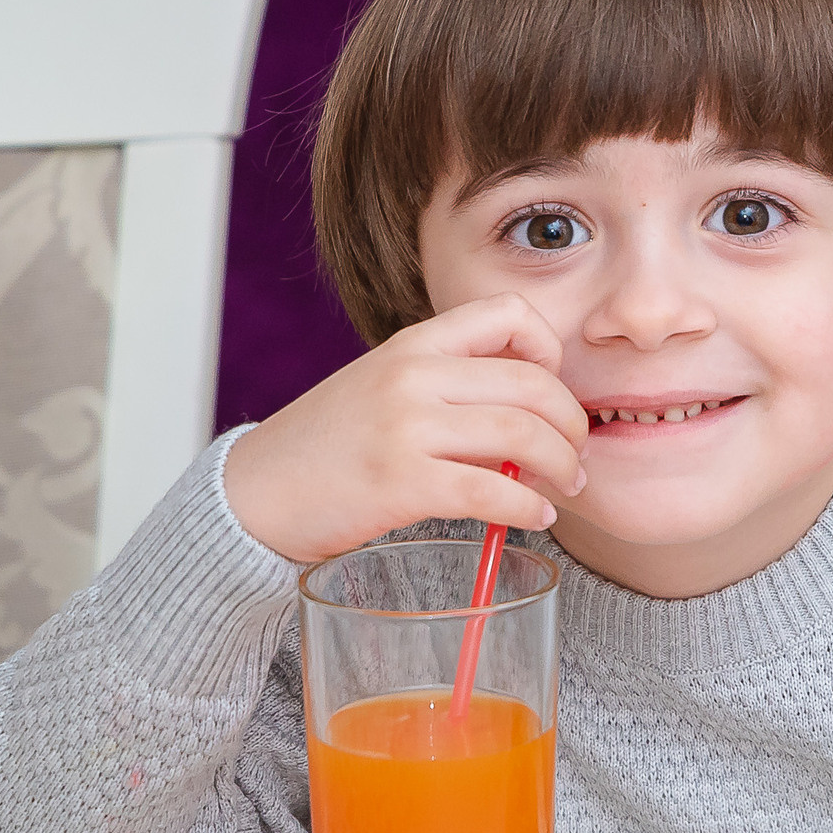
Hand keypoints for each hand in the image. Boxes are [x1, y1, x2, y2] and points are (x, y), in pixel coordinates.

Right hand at [222, 293, 588, 561]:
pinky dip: (528, 509)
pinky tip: (534, 518)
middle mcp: (413, 375)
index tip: (551, 394)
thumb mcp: (385, 390)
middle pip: (533, 383)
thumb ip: (449, 389)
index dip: (550, 351)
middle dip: (572, 424)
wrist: (257, 492)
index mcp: (413, 343)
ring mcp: (405, 426)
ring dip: (562, 467)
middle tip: (576, 454)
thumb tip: (531, 419)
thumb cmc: (328, 447)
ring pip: (523, 435)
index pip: (511, 314)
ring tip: (564, 488)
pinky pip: (493, 492)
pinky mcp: (401, 483)